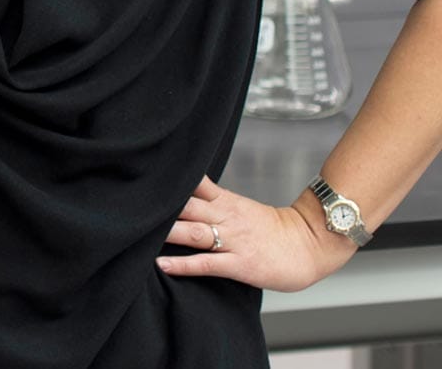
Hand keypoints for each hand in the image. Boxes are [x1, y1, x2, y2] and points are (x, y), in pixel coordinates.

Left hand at [155, 175, 356, 292]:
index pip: (192, 185)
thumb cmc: (274, 229)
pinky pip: (207, 263)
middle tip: (131, 203)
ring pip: (193, 232)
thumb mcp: (241, 206)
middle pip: (186, 206)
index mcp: (225, 200)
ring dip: (166, 233)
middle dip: (160, 206)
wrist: (309, 244)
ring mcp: (232, 240)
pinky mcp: (239, 263)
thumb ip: (214, 201)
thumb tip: (185, 196)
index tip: (143, 175)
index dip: (168, 181)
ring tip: (139, 234)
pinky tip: (163, 265)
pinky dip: (183, 264)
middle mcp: (225, 216)